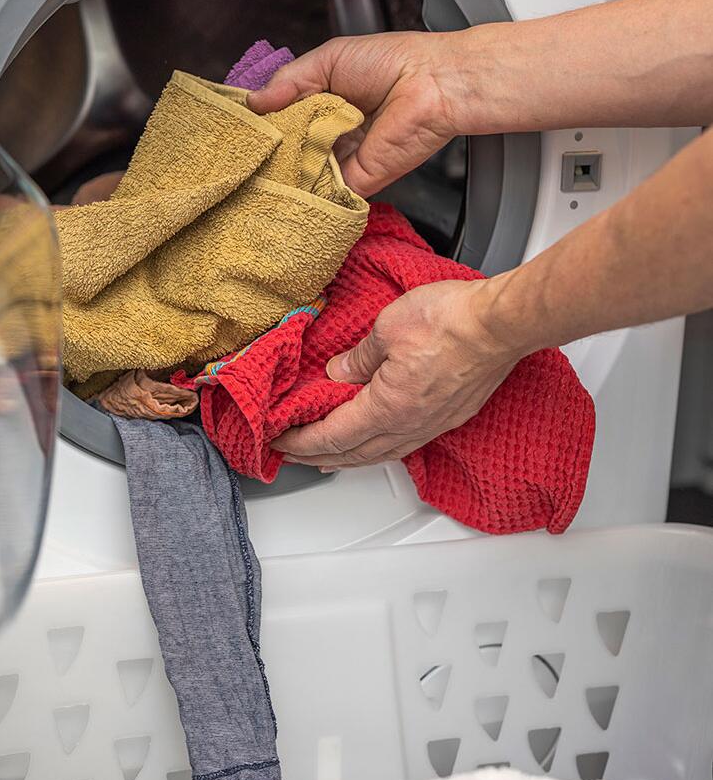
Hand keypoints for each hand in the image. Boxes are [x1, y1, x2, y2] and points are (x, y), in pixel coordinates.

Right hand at [246, 32, 465, 195]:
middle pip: (287, 149)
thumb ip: (288, 80)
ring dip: (281, 168)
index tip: (242, 125)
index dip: (264, 122)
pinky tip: (281, 177)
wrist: (432, 86)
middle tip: (247, 145)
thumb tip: (255, 102)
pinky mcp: (353, 182)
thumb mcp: (328, 59)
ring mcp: (341, 160)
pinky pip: (320, 190)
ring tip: (259, 161)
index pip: (284, 120)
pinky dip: (301, 187)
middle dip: (269, 147)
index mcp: (325, 103)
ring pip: (299, 172)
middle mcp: (331, 134)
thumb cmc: (393, 63)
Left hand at [272, 279, 522, 468]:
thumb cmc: (450, 321)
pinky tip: (377, 443)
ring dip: (349, 458)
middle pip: (353, 453)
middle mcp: (410, 426)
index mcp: (386, 409)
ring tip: (328, 457)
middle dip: (317, 456)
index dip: (299, 442)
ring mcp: (432, 424)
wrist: (502, 324)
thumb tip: (337, 372)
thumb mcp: (385, 330)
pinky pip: (405, 444)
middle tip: (291, 454)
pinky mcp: (450, 416)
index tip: (277, 441)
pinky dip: (379, 449)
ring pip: (380, 454)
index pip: (331, 436)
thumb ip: (357, 358)